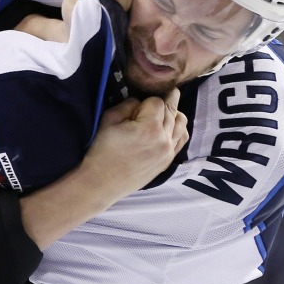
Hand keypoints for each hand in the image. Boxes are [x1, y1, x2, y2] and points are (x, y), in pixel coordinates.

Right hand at [19, 88, 187, 248]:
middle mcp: (164, 139)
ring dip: (172, 114)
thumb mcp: (108, 119)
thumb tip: (141, 102)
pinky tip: (166, 128)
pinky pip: (182, 138)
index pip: (158, 101)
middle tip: (152, 101)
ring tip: (159, 115)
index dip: (146, 100)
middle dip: (162, 102)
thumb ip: (128, 104)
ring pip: (181, 122)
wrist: (101, 182)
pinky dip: (177, 129)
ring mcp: (168, 152)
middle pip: (173, 109)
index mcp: (150, 127)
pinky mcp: (168, 161)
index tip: (135, 109)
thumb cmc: (101, 151)